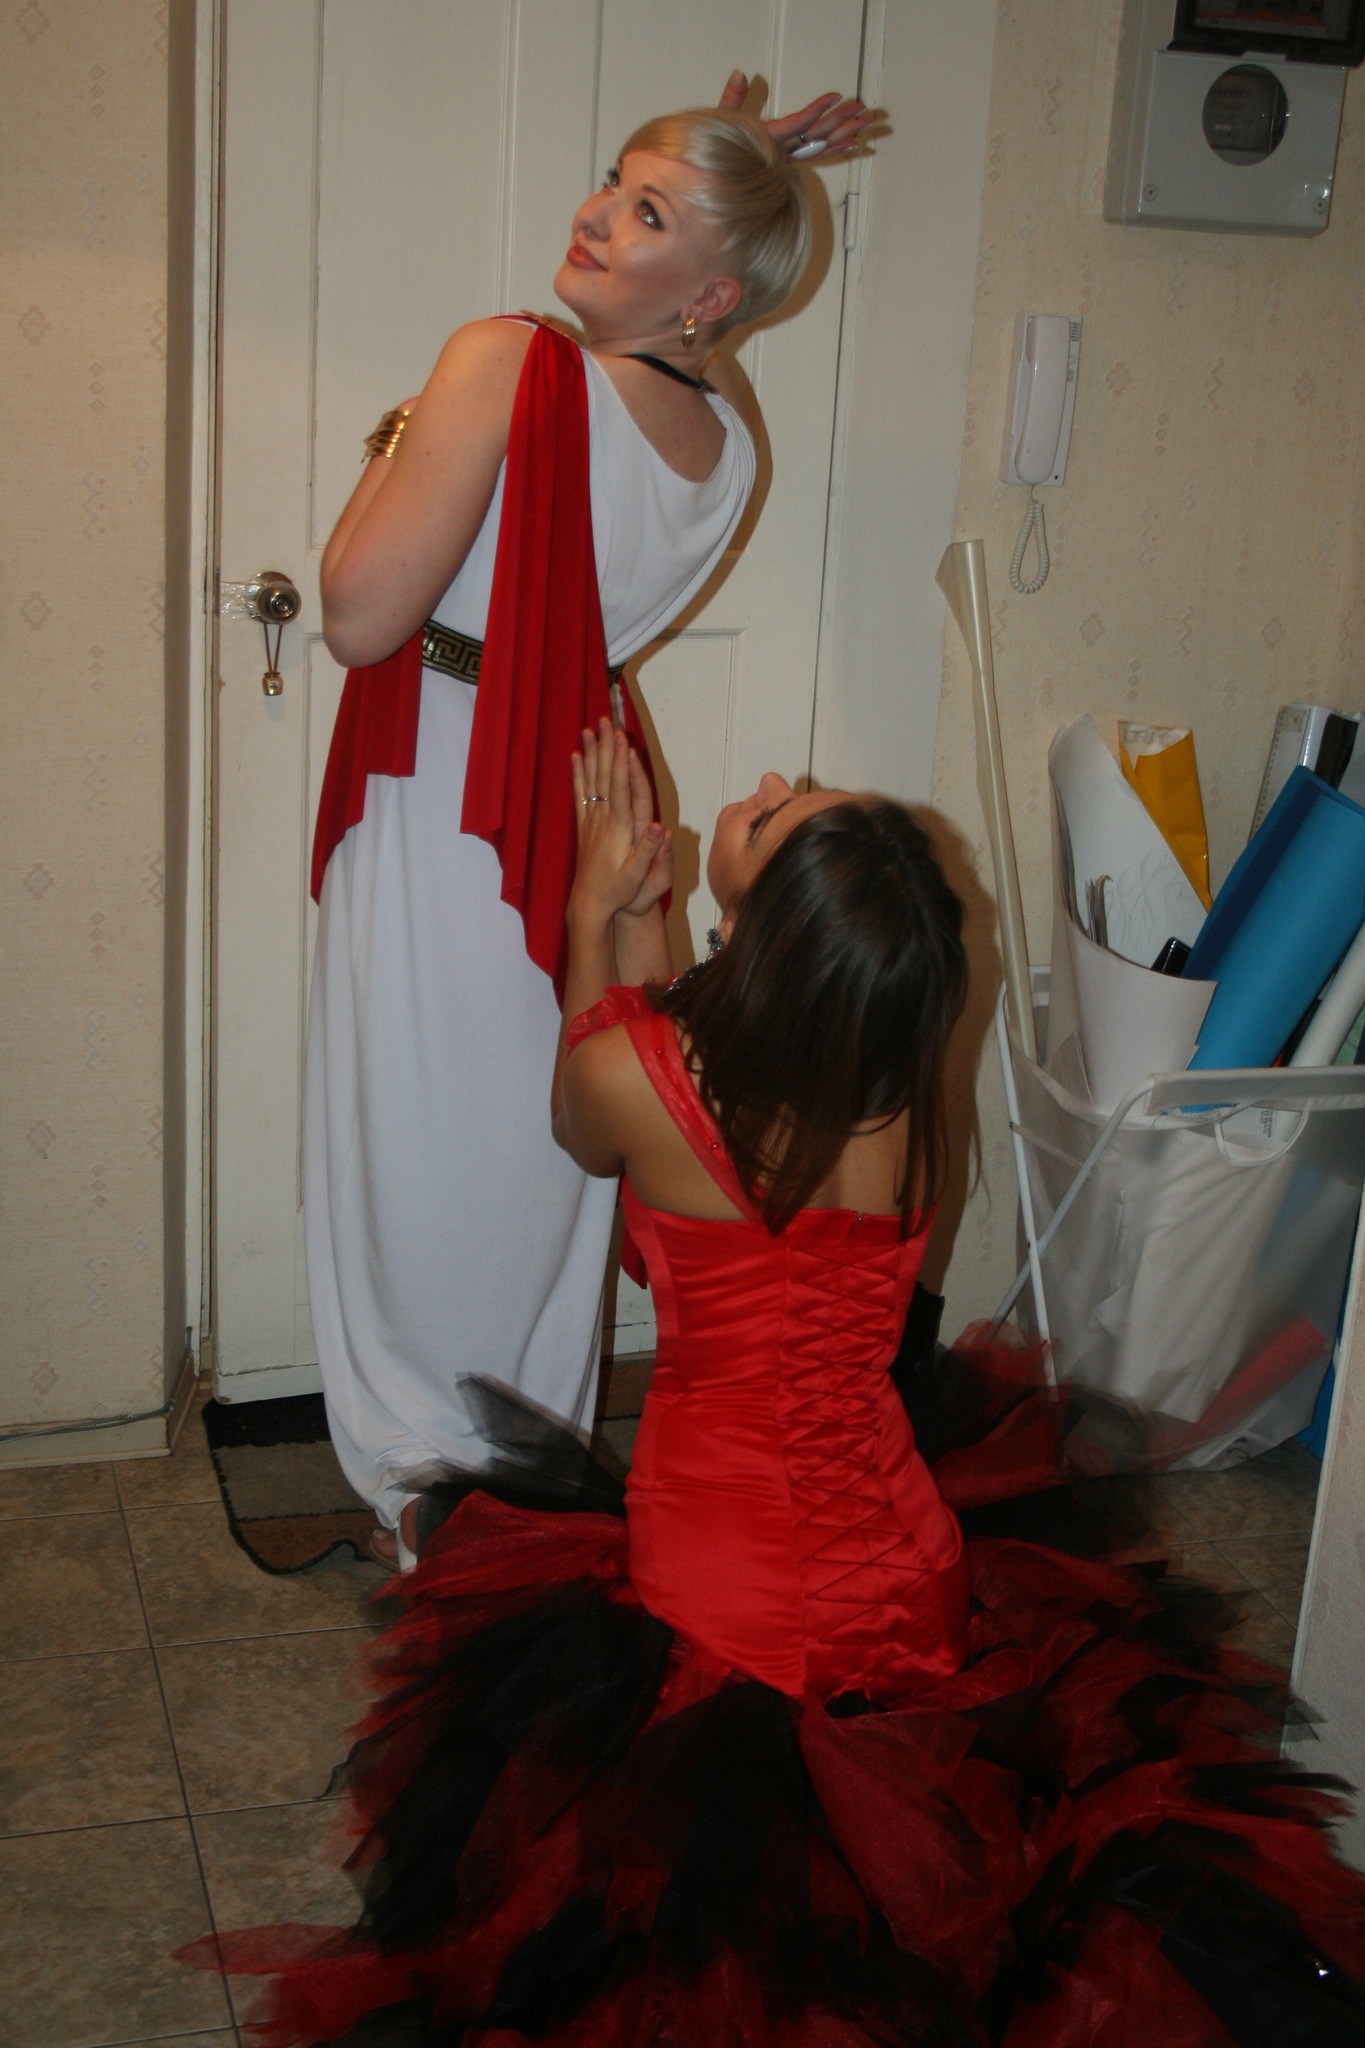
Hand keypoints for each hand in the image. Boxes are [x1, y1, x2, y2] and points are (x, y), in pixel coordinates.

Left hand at [570, 720, 671, 925]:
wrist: (590, 905)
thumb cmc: (619, 891)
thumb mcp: (640, 876)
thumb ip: (650, 851)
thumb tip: (662, 828)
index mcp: (621, 828)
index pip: (621, 788)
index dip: (622, 762)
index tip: (622, 738)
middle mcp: (604, 820)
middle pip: (605, 776)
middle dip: (606, 748)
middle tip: (605, 721)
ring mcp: (592, 822)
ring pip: (591, 780)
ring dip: (591, 753)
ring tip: (589, 729)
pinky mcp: (584, 827)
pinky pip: (579, 795)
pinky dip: (577, 774)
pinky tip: (576, 757)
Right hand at [720, 71, 876, 159]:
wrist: (718, 190)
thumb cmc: (717, 155)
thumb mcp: (721, 123)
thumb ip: (732, 98)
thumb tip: (740, 72)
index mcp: (768, 140)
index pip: (797, 124)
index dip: (817, 110)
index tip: (835, 96)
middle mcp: (782, 153)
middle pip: (817, 136)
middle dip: (842, 120)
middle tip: (864, 109)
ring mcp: (788, 161)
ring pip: (822, 147)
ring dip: (846, 134)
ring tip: (867, 123)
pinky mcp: (791, 165)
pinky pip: (819, 157)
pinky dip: (837, 150)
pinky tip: (854, 144)